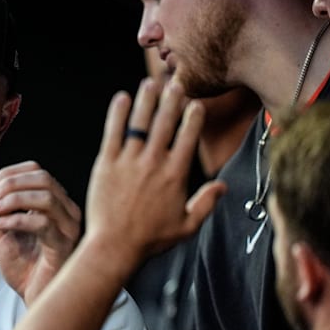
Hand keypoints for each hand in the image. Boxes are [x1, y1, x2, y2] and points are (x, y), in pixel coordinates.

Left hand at [0, 160, 81, 304]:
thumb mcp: (1, 230)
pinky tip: (2, 226)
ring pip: (46, 196)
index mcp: (53, 201)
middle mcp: (66, 210)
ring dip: (14, 199)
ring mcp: (68, 227)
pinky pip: (44, 223)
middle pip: (42, 177)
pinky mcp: (64, 245)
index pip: (35, 170)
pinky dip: (18, 219)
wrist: (32, 295)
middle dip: (10, 184)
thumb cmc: (23, 264)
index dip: (8, 174)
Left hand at [84, 78, 225, 271]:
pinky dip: (117, 114)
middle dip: (171, 100)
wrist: (114, 246)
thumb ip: (206, 203)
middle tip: (175, 83)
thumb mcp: (186, 226)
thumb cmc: (150, 239)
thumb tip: (223, 186)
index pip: (188, 137)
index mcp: (175, 175)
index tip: (196, 104)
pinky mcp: (106, 164)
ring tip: (150, 83)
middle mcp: (153, 163)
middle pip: (165, 123)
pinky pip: (113, 133)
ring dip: (146, 100)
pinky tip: (121, 98)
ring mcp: (128, 162)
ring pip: (139, 123)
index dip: (193, 117)